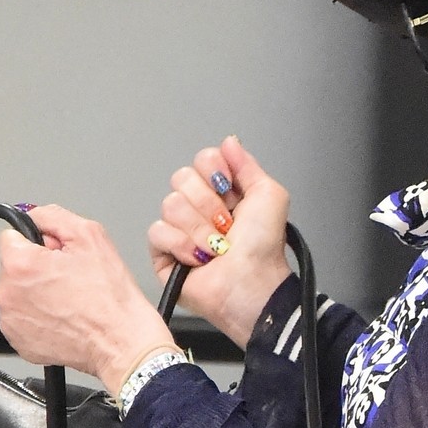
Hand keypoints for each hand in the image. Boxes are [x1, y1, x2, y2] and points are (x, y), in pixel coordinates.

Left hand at [0, 207, 173, 396]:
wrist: (123, 343)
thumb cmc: (111, 298)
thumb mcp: (91, 236)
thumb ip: (53, 216)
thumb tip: (34, 215)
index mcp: (20, 264)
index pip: (12, 237)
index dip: (40, 243)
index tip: (58, 257)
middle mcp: (8, 294)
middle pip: (15, 267)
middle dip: (38, 269)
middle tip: (71, 281)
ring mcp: (12, 321)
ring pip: (19, 294)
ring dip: (38, 294)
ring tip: (70, 302)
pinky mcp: (20, 342)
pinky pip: (24, 320)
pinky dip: (40, 318)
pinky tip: (65, 319)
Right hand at [148, 136, 293, 347]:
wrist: (252, 285)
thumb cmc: (264, 249)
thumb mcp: (269, 197)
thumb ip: (248, 165)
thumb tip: (229, 142)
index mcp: (222, 192)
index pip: (202, 159)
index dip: (215, 173)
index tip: (231, 191)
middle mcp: (199, 207)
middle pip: (182, 178)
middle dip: (208, 204)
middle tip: (226, 226)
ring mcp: (179, 229)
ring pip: (170, 204)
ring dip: (200, 229)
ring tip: (217, 247)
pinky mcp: (163, 253)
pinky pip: (158, 231)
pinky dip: (182, 246)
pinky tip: (199, 259)